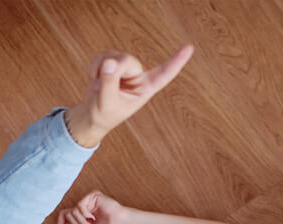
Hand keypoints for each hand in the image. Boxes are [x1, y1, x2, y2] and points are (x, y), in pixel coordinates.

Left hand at [57, 191, 128, 223]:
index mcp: (82, 213)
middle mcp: (84, 205)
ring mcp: (87, 200)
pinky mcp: (91, 195)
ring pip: (73, 211)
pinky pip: (80, 206)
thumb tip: (62, 223)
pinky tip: (93, 218)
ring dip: (81, 222)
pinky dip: (85, 215)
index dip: (60, 223)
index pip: (66, 215)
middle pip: (68, 214)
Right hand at [64, 44, 193, 146]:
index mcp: (145, 89)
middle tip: (100, 81)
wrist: (92, 116)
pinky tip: (95, 78)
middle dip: (114, 68)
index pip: (164, 74)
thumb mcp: (107, 103)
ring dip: (101, 67)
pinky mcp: (112, 62)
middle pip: (129, 60)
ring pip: (114, 55)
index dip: (176, 62)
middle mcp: (138, 77)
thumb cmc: (103, 115)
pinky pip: (103, 54)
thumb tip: (109, 62)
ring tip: (98, 83)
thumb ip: (109, 83)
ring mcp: (125, 68)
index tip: (189, 48)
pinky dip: (95, 65)